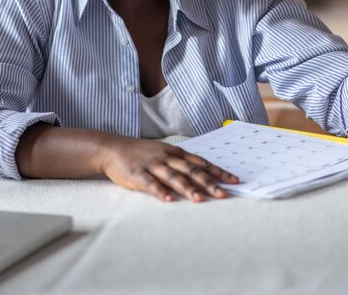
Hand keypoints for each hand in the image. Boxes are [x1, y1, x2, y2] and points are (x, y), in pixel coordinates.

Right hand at [98, 136, 238, 201]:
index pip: (201, 162)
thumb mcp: (164, 152)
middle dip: (208, 182)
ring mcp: (152, 165)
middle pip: (191, 170)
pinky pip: (151, 184)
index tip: (234, 180)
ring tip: (200, 199)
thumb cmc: (141, 152)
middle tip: (223, 193)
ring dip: (188, 188)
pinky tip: (169, 200)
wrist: (113, 148)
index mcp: (175, 152)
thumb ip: (181, 162)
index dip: (218, 171)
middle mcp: (167, 157)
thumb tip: (203, 172)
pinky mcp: (138, 174)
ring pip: (173, 177)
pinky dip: (160, 192)